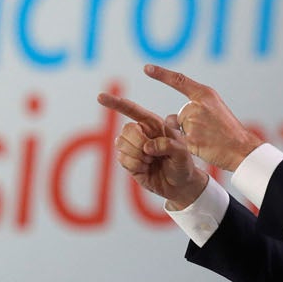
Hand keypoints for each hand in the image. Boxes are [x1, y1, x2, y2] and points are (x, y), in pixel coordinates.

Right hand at [97, 90, 207, 206]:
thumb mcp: (183, 153)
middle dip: (138, 143)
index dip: (116, 103)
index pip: (132, 110)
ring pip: (121, 144)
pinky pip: (122, 159)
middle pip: (126, 129)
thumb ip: (168, 146)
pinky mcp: (128, 161)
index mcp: (154, 124)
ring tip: (151, 161)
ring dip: (137, 156)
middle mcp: (141, 133)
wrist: (179, 184)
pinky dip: (135, 166)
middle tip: (152, 154)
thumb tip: (148, 147)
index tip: (100, 97)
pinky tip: (146, 168)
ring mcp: (133, 147)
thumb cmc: (183, 164)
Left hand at [139, 64, 261, 172]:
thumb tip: (172, 117)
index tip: (147, 68)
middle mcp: (197, 105)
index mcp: (205, 94)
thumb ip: (195, 108)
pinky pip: (181, 140)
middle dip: (187, 124)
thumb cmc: (229, 131)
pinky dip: (190, 145)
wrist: (242, 148)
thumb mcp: (215, 110)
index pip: (179, 80)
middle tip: (209, 132)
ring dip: (187, 134)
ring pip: (178, 127)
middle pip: (180, 114)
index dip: (161, 74)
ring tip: (207, 138)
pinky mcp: (190, 138)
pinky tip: (205, 146)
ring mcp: (193, 121)